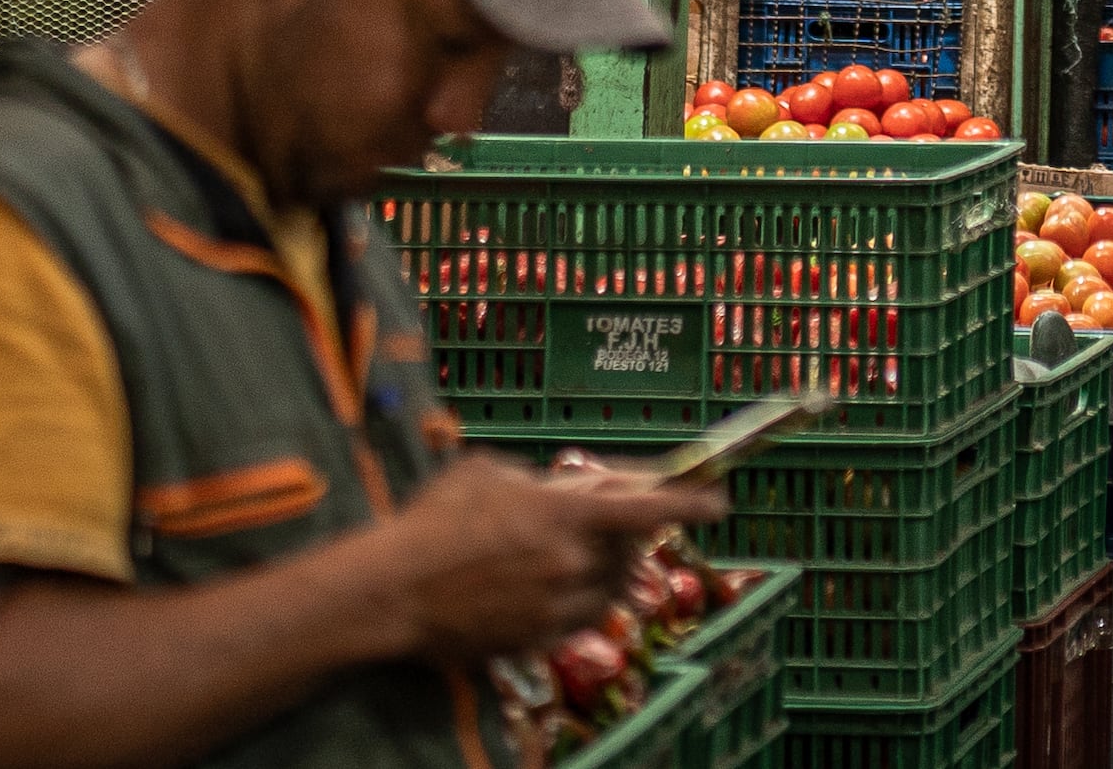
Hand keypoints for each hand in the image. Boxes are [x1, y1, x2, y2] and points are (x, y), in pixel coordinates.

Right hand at [377, 456, 721, 661]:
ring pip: (611, 589)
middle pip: (631, 551)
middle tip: (606, 525)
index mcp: (564, 514)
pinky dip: (579, 600)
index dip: (689, 505)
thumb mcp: (489, 473)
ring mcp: (556, 606)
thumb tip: (568, 489)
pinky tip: (548, 586)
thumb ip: (540, 479)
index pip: (647, 508)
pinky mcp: (539, 639)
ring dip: (607, 570)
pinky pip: (581, 619)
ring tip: (573, 555)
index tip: (718, 503)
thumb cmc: (436, 520)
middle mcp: (571, 563)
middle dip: (629, 535)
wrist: (394, 591)